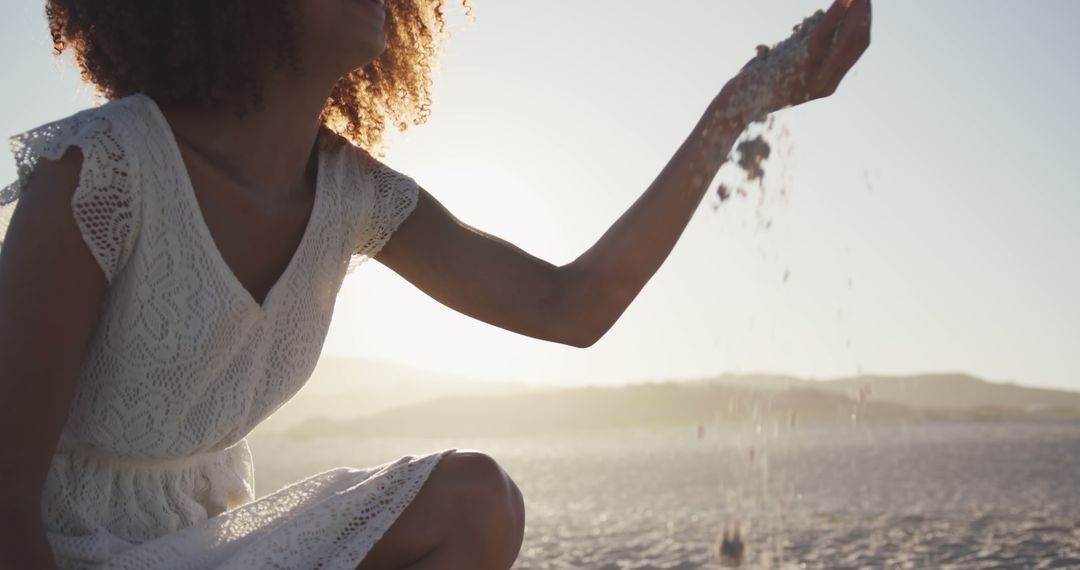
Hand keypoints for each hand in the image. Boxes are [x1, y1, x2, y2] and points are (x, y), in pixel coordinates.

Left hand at [727, 0, 871, 119]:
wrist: (736, 104)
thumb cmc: (757, 83)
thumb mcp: (788, 64)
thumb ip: (807, 50)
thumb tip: (819, 22)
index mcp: (829, 81)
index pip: (858, 46)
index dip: (864, 20)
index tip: (863, 0)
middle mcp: (827, 82)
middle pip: (858, 40)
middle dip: (864, 12)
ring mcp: (815, 77)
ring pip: (847, 38)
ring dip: (855, 10)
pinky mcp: (799, 66)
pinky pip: (822, 37)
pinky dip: (834, 15)